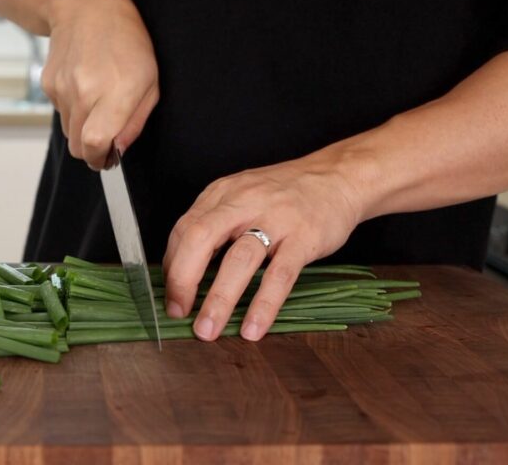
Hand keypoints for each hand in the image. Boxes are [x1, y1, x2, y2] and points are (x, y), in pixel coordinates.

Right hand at [43, 0, 158, 168]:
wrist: (86, 7)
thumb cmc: (127, 41)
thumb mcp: (151, 81)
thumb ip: (136, 121)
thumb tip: (119, 149)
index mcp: (115, 92)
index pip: (94, 144)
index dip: (100, 158)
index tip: (109, 159)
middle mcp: (84, 92)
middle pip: (78, 147)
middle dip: (92, 151)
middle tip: (105, 141)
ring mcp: (62, 89)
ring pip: (68, 132)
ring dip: (82, 129)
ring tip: (97, 104)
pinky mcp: (48, 84)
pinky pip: (60, 112)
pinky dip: (72, 109)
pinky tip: (84, 86)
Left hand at [162, 155, 366, 340]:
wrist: (338, 177)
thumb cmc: (284, 194)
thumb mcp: (241, 196)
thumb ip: (213, 224)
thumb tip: (181, 268)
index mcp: (222, 194)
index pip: (184, 229)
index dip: (172, 265)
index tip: (169, 295)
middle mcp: (244, 203)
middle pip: (201, 238)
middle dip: (183, 279)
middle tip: (177, 311)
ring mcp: (276, 219)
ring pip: (239, 260)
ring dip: (219, 299)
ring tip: (207, 330)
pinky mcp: (304, 238)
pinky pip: (280, 276)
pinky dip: (263, 305)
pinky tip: (253, 328)